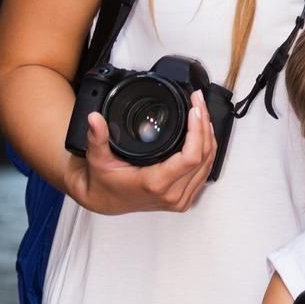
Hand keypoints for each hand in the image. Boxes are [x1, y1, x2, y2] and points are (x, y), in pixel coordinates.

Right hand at [63, 90, 218, 214]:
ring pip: (208, 164)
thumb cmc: (104, 182)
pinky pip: (204, 172)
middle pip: (204, 157)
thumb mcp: (98, 158)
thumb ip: (97, 137)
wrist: (104, 201)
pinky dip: (207, 151)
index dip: (198, 131)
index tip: (194, 109)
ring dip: (209, 136)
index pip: (191, 157)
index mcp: (155, 184)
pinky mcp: (184, 199)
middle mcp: (171, 194)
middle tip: (198, 102)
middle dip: (205, 125)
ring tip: (202, 112)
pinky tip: (203, 134)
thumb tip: (94, 118)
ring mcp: (179, 199)